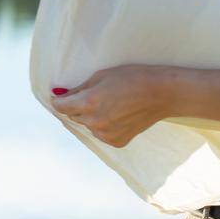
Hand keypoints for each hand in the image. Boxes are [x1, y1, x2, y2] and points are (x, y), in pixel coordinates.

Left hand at [49, 66, 171, 147]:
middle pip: (74, 116)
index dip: (60, 100)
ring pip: (88, 125)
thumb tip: (58, 96)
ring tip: (112, 104)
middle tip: (97, 95)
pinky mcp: (116, 142)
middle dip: (79, 106)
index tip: (62, 95)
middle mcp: (94, 122)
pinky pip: (101, 133)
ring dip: (92, 116)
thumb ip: (79, 88)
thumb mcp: (102, 76)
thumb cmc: (131, 78)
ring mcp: (105, 135)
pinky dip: (105, 125)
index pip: (61, 106)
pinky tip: (119, 114)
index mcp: (88, 103)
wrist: (161, 94)